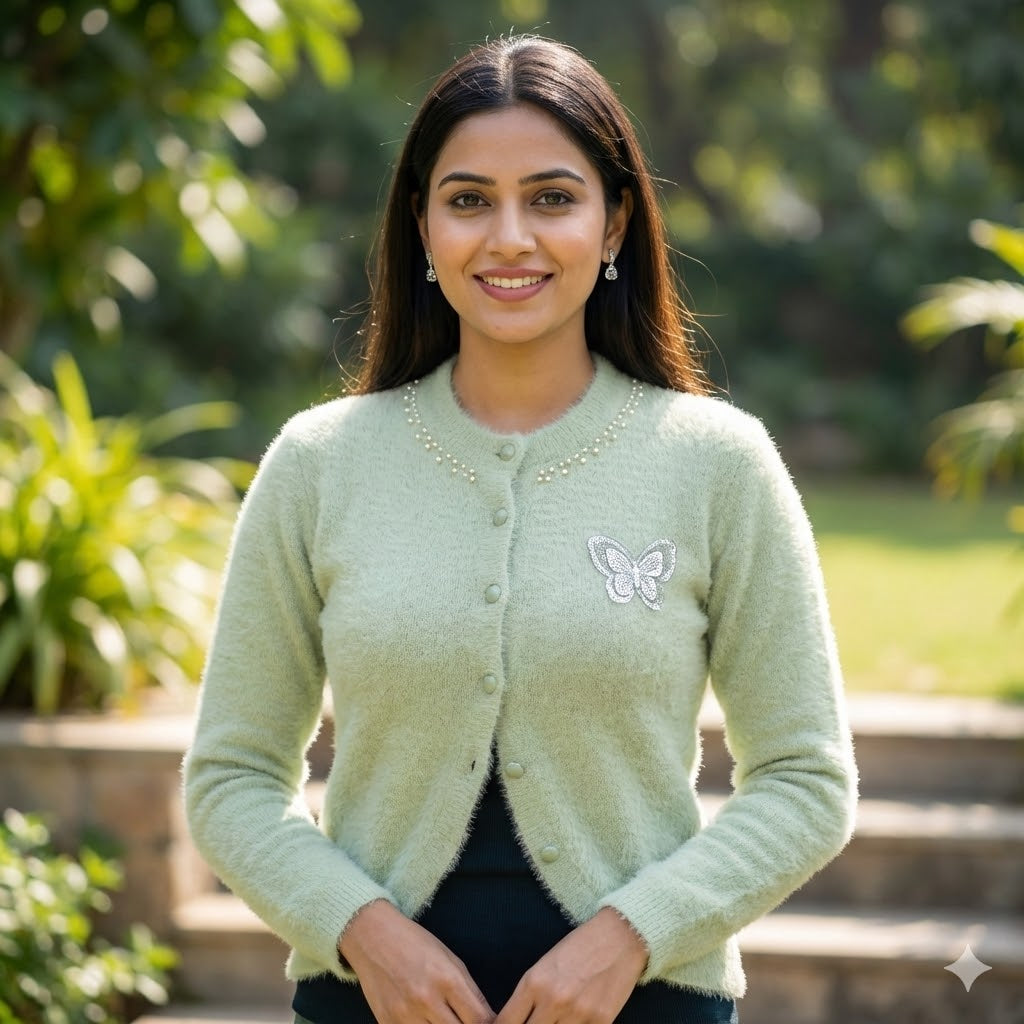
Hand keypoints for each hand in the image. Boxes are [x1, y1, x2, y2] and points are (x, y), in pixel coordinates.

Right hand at [339, 899, 495, 1023]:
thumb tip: (488, 1020)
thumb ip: (469, 992)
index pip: (480, 1020)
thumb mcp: (450, 959)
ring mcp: (405, 1016)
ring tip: (442, 1019)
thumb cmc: (416, 944)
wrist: (372, 936)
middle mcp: (426, 1000)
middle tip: (465, 1020)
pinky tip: (424, 1020)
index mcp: (448, 979)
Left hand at [494, 907, 648, 1023]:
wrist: (619, 937)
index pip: (507, 1022)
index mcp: (534, 982)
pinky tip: (575, 1022)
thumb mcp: (546, 964)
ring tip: (555, 1022)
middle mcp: (553, 1000)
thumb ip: (530, 995)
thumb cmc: (579, 947)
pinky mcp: (601, 1022)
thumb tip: (517, 1021)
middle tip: (535, 1023)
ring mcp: (578, 1014)